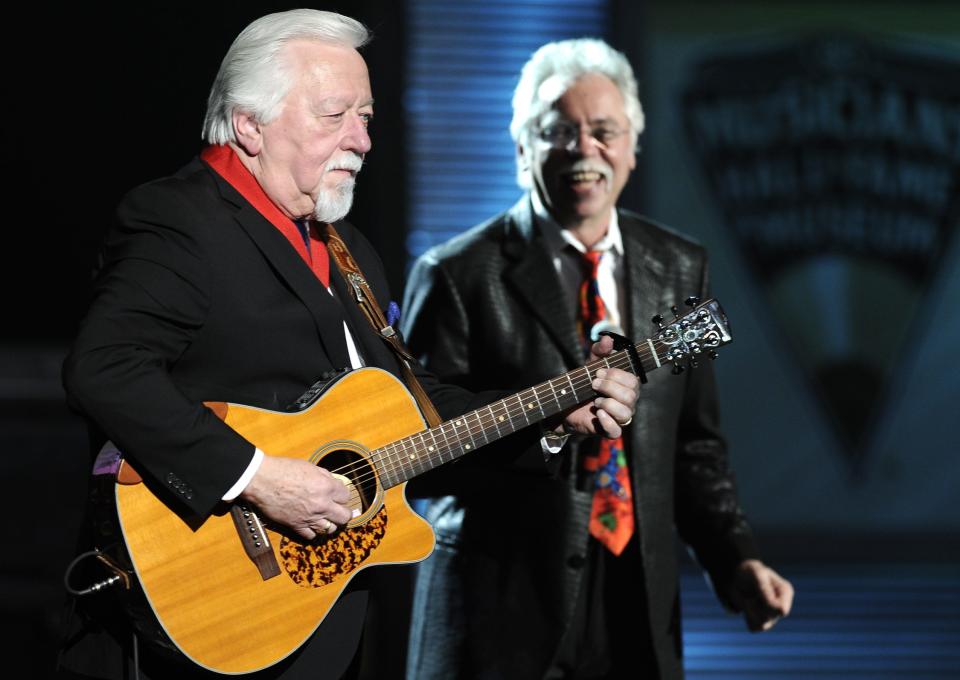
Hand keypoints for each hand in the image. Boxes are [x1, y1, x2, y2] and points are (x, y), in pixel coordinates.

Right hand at [238, 456, 353, 540]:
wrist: (262, 480)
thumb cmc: (283, 470)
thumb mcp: (310, 467)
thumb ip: (324, 477)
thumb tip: (333, 483)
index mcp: (326, 486)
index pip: (346, 496)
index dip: (343, 495)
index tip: (339, 495)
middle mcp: (321, 504)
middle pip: (344, 516)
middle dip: (344, 513)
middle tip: (340, 510)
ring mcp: (310, 517)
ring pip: (331, 529)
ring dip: (330, 523)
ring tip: (326, 518)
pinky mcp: (296, 525)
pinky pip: (311, 536)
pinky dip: (313, 532)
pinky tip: (311, 525)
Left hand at [559, 335, 638, 437]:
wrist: (567, 405)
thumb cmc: (585, 383)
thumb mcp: (591, 364)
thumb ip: (600, 351)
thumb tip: (608, 339)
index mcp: (627, 386)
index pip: (633, 380)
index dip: (616, 375)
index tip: (598, 371)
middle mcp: (628, 402)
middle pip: (631, 395)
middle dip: (610, 387)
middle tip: (594, 384)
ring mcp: (620, 417)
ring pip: (626, 413)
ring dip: (608, 403)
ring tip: (596, 400)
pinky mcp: (609, 430)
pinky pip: (616, 431)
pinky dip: (607, 421)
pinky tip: (598, 413)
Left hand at [727, 559, 793, 631]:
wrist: (738, 576)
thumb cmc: (749, 572)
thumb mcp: (756, 575)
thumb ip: (767, 591)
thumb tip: (781, 610)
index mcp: (786, 591)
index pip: (781, 610)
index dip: (766, 605)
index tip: (757, 593)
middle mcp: (782, 604)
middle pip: (770, 618)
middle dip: (756, 607)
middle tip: (750, 595)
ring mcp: (774, 615)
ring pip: (762, 625)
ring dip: (750, 612)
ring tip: (749, 600)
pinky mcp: (763, 622)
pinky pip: (754, 628)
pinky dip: (747, 618)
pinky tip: (747, 607)